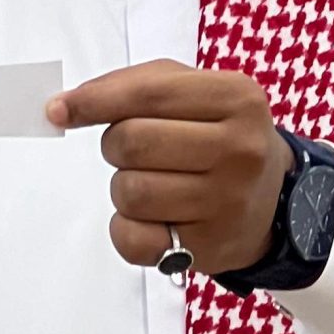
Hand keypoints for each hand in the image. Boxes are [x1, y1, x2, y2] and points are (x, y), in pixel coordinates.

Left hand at [49, 59, 290, 274]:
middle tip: (136, 152)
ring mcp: (227, 202)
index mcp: (236, 98)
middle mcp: (239, 150)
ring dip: (124, 188)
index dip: (93, 102)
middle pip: (132, 143)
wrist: (274, 199)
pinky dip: (126, 229)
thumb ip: (131, 86)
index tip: (59, 110)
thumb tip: (62, 108)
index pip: (148, 95)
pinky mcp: (209, 247)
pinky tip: (152, 219)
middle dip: (116, 146)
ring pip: (130, 192)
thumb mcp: (193, 91)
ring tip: (154, 184)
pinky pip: (133, 239)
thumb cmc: (217, 135)